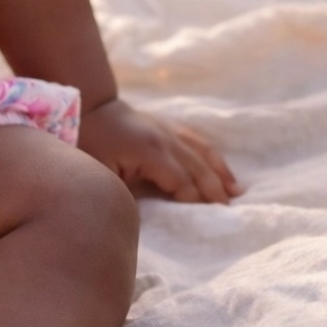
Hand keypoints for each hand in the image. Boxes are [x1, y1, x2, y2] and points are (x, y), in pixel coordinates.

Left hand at [78, 97, 241, 204]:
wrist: (89, 107)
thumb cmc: (90, 143)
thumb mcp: (104, 173)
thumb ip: (129, 193)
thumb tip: (151, 213)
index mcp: (151, 151)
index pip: (181, 182)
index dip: (193, 201)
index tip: (204, 219)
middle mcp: (166, 138)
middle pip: (198, 168)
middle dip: (215, 191)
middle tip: (229, 212)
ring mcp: (169, 129)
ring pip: (203, 151)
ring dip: (221, 172)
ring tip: (237, 191)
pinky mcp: (168, 125)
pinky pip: (197, 140)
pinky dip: (212, 155)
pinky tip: (221, 168)